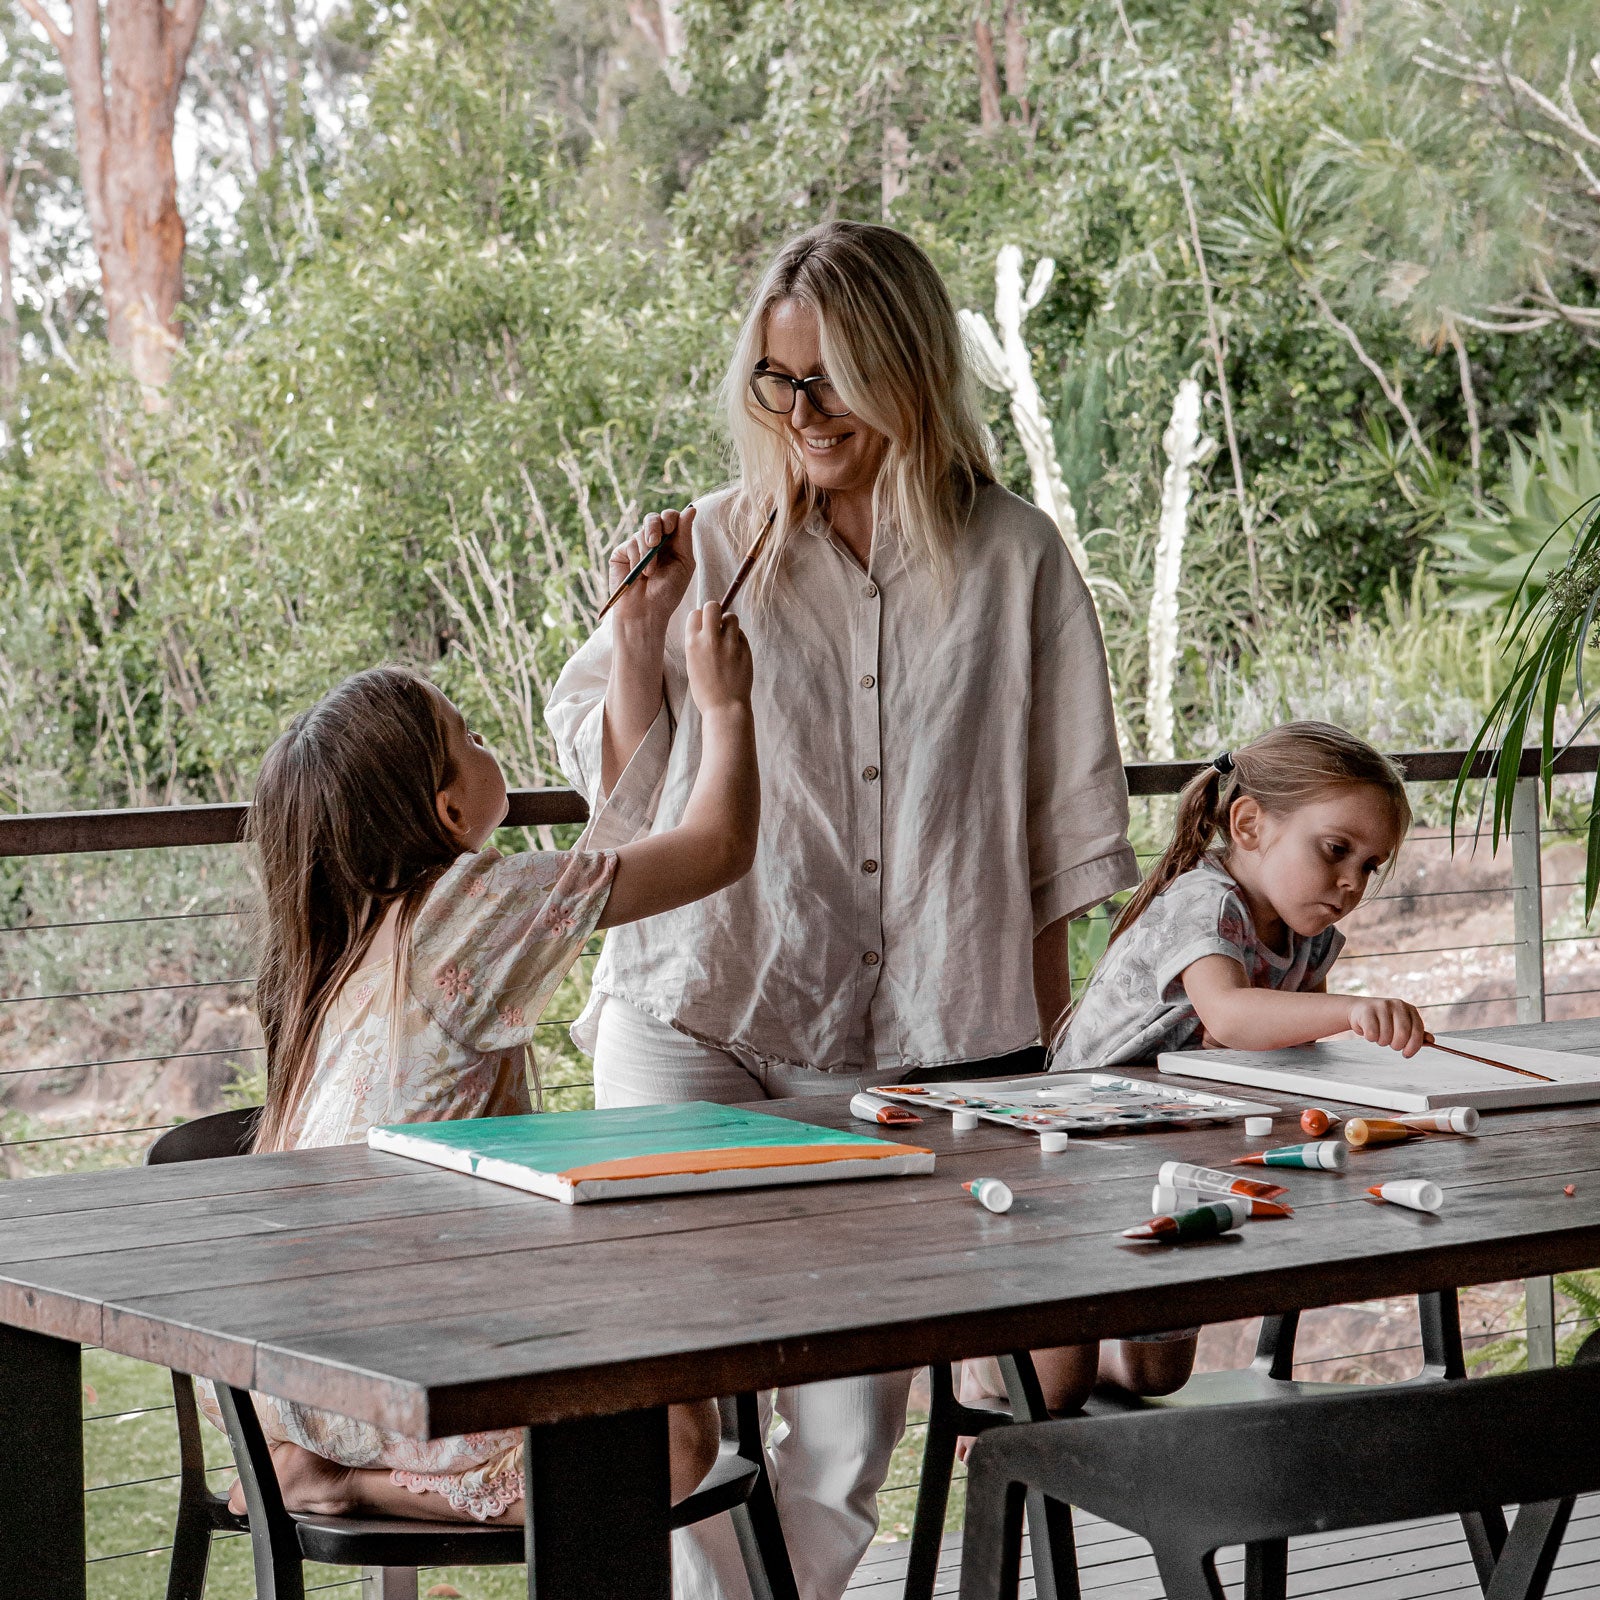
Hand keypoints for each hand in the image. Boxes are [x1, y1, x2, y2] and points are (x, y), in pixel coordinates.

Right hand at [606, 506, 696, 633]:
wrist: (647, 611)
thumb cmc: (668, 592)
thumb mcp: (683, 563)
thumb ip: (685, 537)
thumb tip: (691, 509)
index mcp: (671, 543)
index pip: (671, 518)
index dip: (671, 518)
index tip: (671, 528)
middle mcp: (653, 542)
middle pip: (654, 518)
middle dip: (656, 527)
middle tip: (655, 543)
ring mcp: (636, 546)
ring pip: (641, 532)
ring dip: (648, 553)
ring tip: (650, 573)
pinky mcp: (621, 553)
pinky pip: (630, 545)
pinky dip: (636, 558)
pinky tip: (639, 574)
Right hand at [684, 602, 752, 716]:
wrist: (724, 707)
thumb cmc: (705, 689)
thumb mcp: (692, 664)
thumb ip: (697, 643)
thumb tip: (706, 626)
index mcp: (692, 643)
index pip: (695, 613)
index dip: (700, 618)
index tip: (703, 627)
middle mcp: (710, 639)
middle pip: (712, 606)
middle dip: (715, 611)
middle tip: (717, 624)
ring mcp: (729, 643)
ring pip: (731, 617)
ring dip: (729, 624)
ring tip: (728, 639)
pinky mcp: (745, 649)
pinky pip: (741, 634)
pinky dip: (738, 639)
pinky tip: (735, 653)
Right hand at [1348, 996, 1426, 1057]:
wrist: (1358, 1009)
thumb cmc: (1382, 1020)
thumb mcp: (1401, 1025)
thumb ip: (1416, 1033)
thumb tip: (1431, 1041)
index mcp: (1409, 1009)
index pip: (1418, 1030)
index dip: (1414, 1045)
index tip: (1407, 1054)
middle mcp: (1397, 1005)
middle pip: (1403, 1034)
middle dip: (1397, 1045)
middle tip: (1391, 1045)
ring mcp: (1382, 1006)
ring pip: (1386, 1036)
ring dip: (1382, 1042)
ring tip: (1379, 1035)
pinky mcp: (1367, 1011)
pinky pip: (1372, 1034)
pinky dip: (1371, 1038)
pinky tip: (1369, 1031)